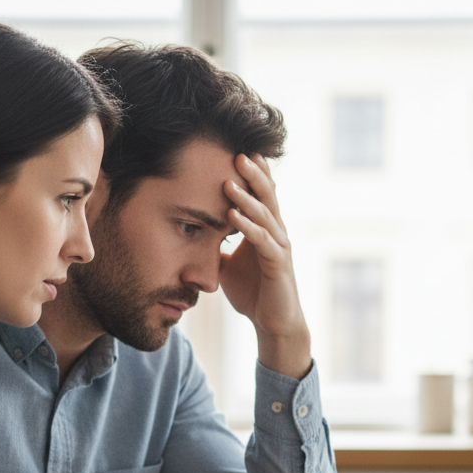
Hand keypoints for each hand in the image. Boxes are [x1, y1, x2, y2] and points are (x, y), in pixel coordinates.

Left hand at [218, 154, 310, 379]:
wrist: (272, 323)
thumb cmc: (253, 292)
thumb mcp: (227, 264)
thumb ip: (215, 245)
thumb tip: (192, 233)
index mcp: (266, 229)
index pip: (261, 194)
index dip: (253, 174)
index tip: (237, 150)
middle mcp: (277, 233)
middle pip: (267, 196)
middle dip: (253, 174)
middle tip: (237, 152)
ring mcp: (279, 247)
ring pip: (264, 214)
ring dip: (246, 197)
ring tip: (229, 180)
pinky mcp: (278, 264)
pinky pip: (262, 240)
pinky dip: (247, 226)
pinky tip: (232, 214)